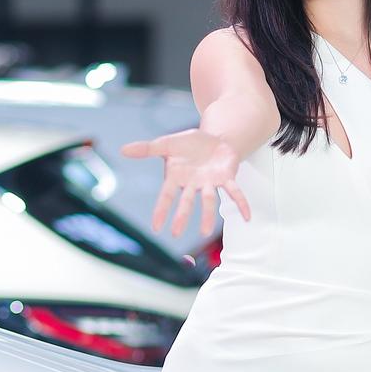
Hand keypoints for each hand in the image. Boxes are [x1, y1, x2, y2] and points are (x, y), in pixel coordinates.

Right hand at [119, 127, 251, 238]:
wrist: (215, 138)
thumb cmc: (189, 144)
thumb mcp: (167, 143)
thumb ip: (146, 149)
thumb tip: (122, 150)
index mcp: (177, 178)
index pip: (167, 197)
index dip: (161, 210)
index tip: (156, 227)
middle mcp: (193, 184)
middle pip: (187, 202)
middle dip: (182, 216)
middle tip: (176, 233)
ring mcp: (210, 183)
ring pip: (209, 201)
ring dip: (207, 215)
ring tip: (205, 232)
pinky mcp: (226, 178)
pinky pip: (234, 192)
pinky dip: (241, 204)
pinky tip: (248, 217)